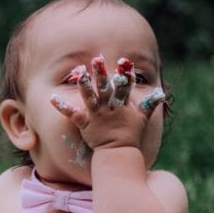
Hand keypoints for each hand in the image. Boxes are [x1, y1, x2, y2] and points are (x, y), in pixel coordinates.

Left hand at [50, 55, 164, 150]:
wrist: (119, 153)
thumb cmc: (131, 135)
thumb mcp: (143, 118)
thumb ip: (150, 104)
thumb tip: (161, 93)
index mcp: (122, 105)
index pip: (124, 87)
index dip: (124, 74)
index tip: (123, 61)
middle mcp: (109, 108)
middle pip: (105, 88)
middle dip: (101, 73)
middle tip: (97, 59)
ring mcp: (97, 116)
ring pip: (89, 97)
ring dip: (84, 85)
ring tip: (77, 72)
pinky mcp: (85, 124)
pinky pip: (73, 115)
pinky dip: (62, 107)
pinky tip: (52, 98)